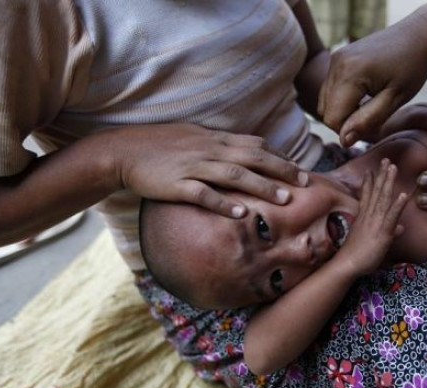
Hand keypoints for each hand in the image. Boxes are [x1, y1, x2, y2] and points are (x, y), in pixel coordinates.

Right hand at [104, 123, 307, 217]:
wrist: (121, 151)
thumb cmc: (159, 146)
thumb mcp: (194, 137)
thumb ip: (220, 143)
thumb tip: (247, 149)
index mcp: (214, 139)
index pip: (256, 145)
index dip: (280, 157)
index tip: (300, 168)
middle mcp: (209, 149)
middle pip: (253, 157)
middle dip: (282, 170)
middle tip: (305, 183)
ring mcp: (193, 166)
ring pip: (234, 174)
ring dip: (261, 186)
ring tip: (284, 199)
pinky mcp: (177, 184)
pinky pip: (204, 193)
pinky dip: (224, 202)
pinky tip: (241, 212)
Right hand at [318, 19, 426, 144]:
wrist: (417, 36)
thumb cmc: (412, 68)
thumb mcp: (394, 100)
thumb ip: (368, 121)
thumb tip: (343, 141)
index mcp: (350, 74)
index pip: (333, 119)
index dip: (351, 130)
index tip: (374, 125)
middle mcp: (336, 64)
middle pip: (327, 112)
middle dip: (347, 121)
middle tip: (375, 115)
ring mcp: (334, 59)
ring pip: (326, 102)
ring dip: (344, 111)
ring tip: (370, 105)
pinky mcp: (337, 58)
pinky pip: (330, 90)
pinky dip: (343, 99)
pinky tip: (364, 95)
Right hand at [335, 159, 408, 275]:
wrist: (347, 264)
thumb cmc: (357, 256)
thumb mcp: (372, 241)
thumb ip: (387, 231)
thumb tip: (400, 228)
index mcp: (364, 217)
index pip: (367, 195)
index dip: (370, 182)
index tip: (371, 169)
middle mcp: (369, 216)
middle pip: (376, 191)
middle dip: (382, 174)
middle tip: (386, 159)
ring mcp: (375, 222)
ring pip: (383, 198)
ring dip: (388, 182)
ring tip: (393, 167)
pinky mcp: (383, 232)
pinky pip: (391, 216)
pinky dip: (397, 205)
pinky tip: (403, 194)